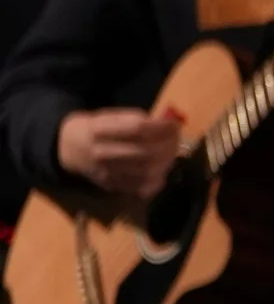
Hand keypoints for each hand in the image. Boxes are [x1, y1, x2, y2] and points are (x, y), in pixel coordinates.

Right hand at [55, 107, 183, 199]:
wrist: (68, 150)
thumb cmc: (93, 128)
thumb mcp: (108, 115)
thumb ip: (134, 119)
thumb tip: (165, 124)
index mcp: (99, 129)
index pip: (138, 129)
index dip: (162, 127)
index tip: (174, 124)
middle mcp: (102, 153)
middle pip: (145, 152)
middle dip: (168, 145)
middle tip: (176, 139)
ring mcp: (107, 172)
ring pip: (146, 172)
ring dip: (166, 162)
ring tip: (171, 153)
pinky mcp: (111, 186)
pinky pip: (141, 188)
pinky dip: (157, 180)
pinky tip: (161, 169)